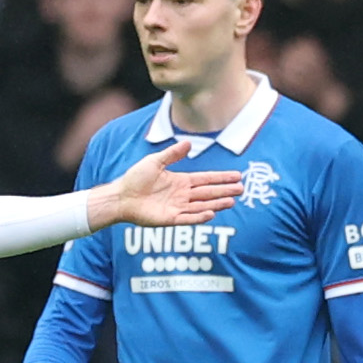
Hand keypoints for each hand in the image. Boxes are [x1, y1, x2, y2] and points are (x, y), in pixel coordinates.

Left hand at [89, 140, 245, 229]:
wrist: (121, 196)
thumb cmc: (135, 178)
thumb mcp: (155, 162)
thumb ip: (172, 154)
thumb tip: (189, 143)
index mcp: (180, 181)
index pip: (206, 179)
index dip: (221, 178)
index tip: (237, 176)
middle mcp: (182, 195)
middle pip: (208, 192)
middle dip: (224, 191)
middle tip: (242, 189)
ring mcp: (177, 207)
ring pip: (202, 205)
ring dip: (217, 203)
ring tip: (232, 201)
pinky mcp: (170, 219)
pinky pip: (188, 218)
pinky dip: (199, 216)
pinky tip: (211, 212)